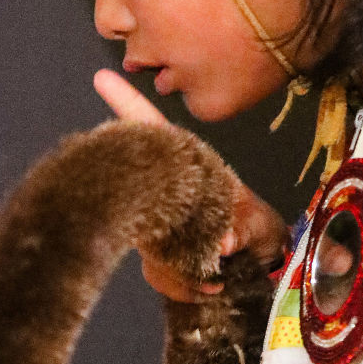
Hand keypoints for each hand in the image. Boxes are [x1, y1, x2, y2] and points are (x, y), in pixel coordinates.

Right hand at [95, 71, 289, 302]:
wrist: (258, 267)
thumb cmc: (255, 229)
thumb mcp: (258, 223)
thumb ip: (242, 230)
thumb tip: (225, 244)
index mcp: (186, 170)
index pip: (151, 132)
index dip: (126, 105)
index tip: (103, 77)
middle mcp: (164, 195)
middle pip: (140, 201)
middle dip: (174, 237)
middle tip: (219, 248)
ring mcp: (156, 227)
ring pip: (153, 250)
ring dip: (188, 269)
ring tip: (221, 272)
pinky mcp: (157, 259)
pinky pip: (160, 275)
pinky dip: (188, 286)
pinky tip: (211, 285)